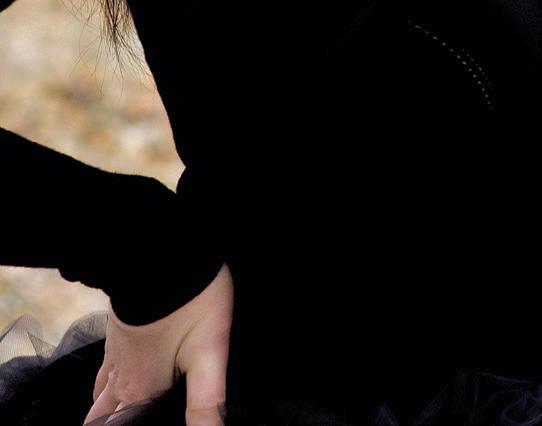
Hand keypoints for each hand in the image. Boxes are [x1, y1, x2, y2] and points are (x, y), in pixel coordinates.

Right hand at [83, 263, 233, 424]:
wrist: (163, 252)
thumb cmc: (190, 303)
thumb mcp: (209, 354)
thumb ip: (207, 403)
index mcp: (139, 387)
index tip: (143, 420)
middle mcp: (121, 372)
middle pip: (102, 414)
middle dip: (110, 423)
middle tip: (127, 417)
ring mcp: (116, 349)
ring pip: (101, 389)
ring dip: (106, 405)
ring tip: (118, 412)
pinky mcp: (119, 328)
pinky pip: (106, 363)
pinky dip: (109, 379)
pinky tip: (123, 371)